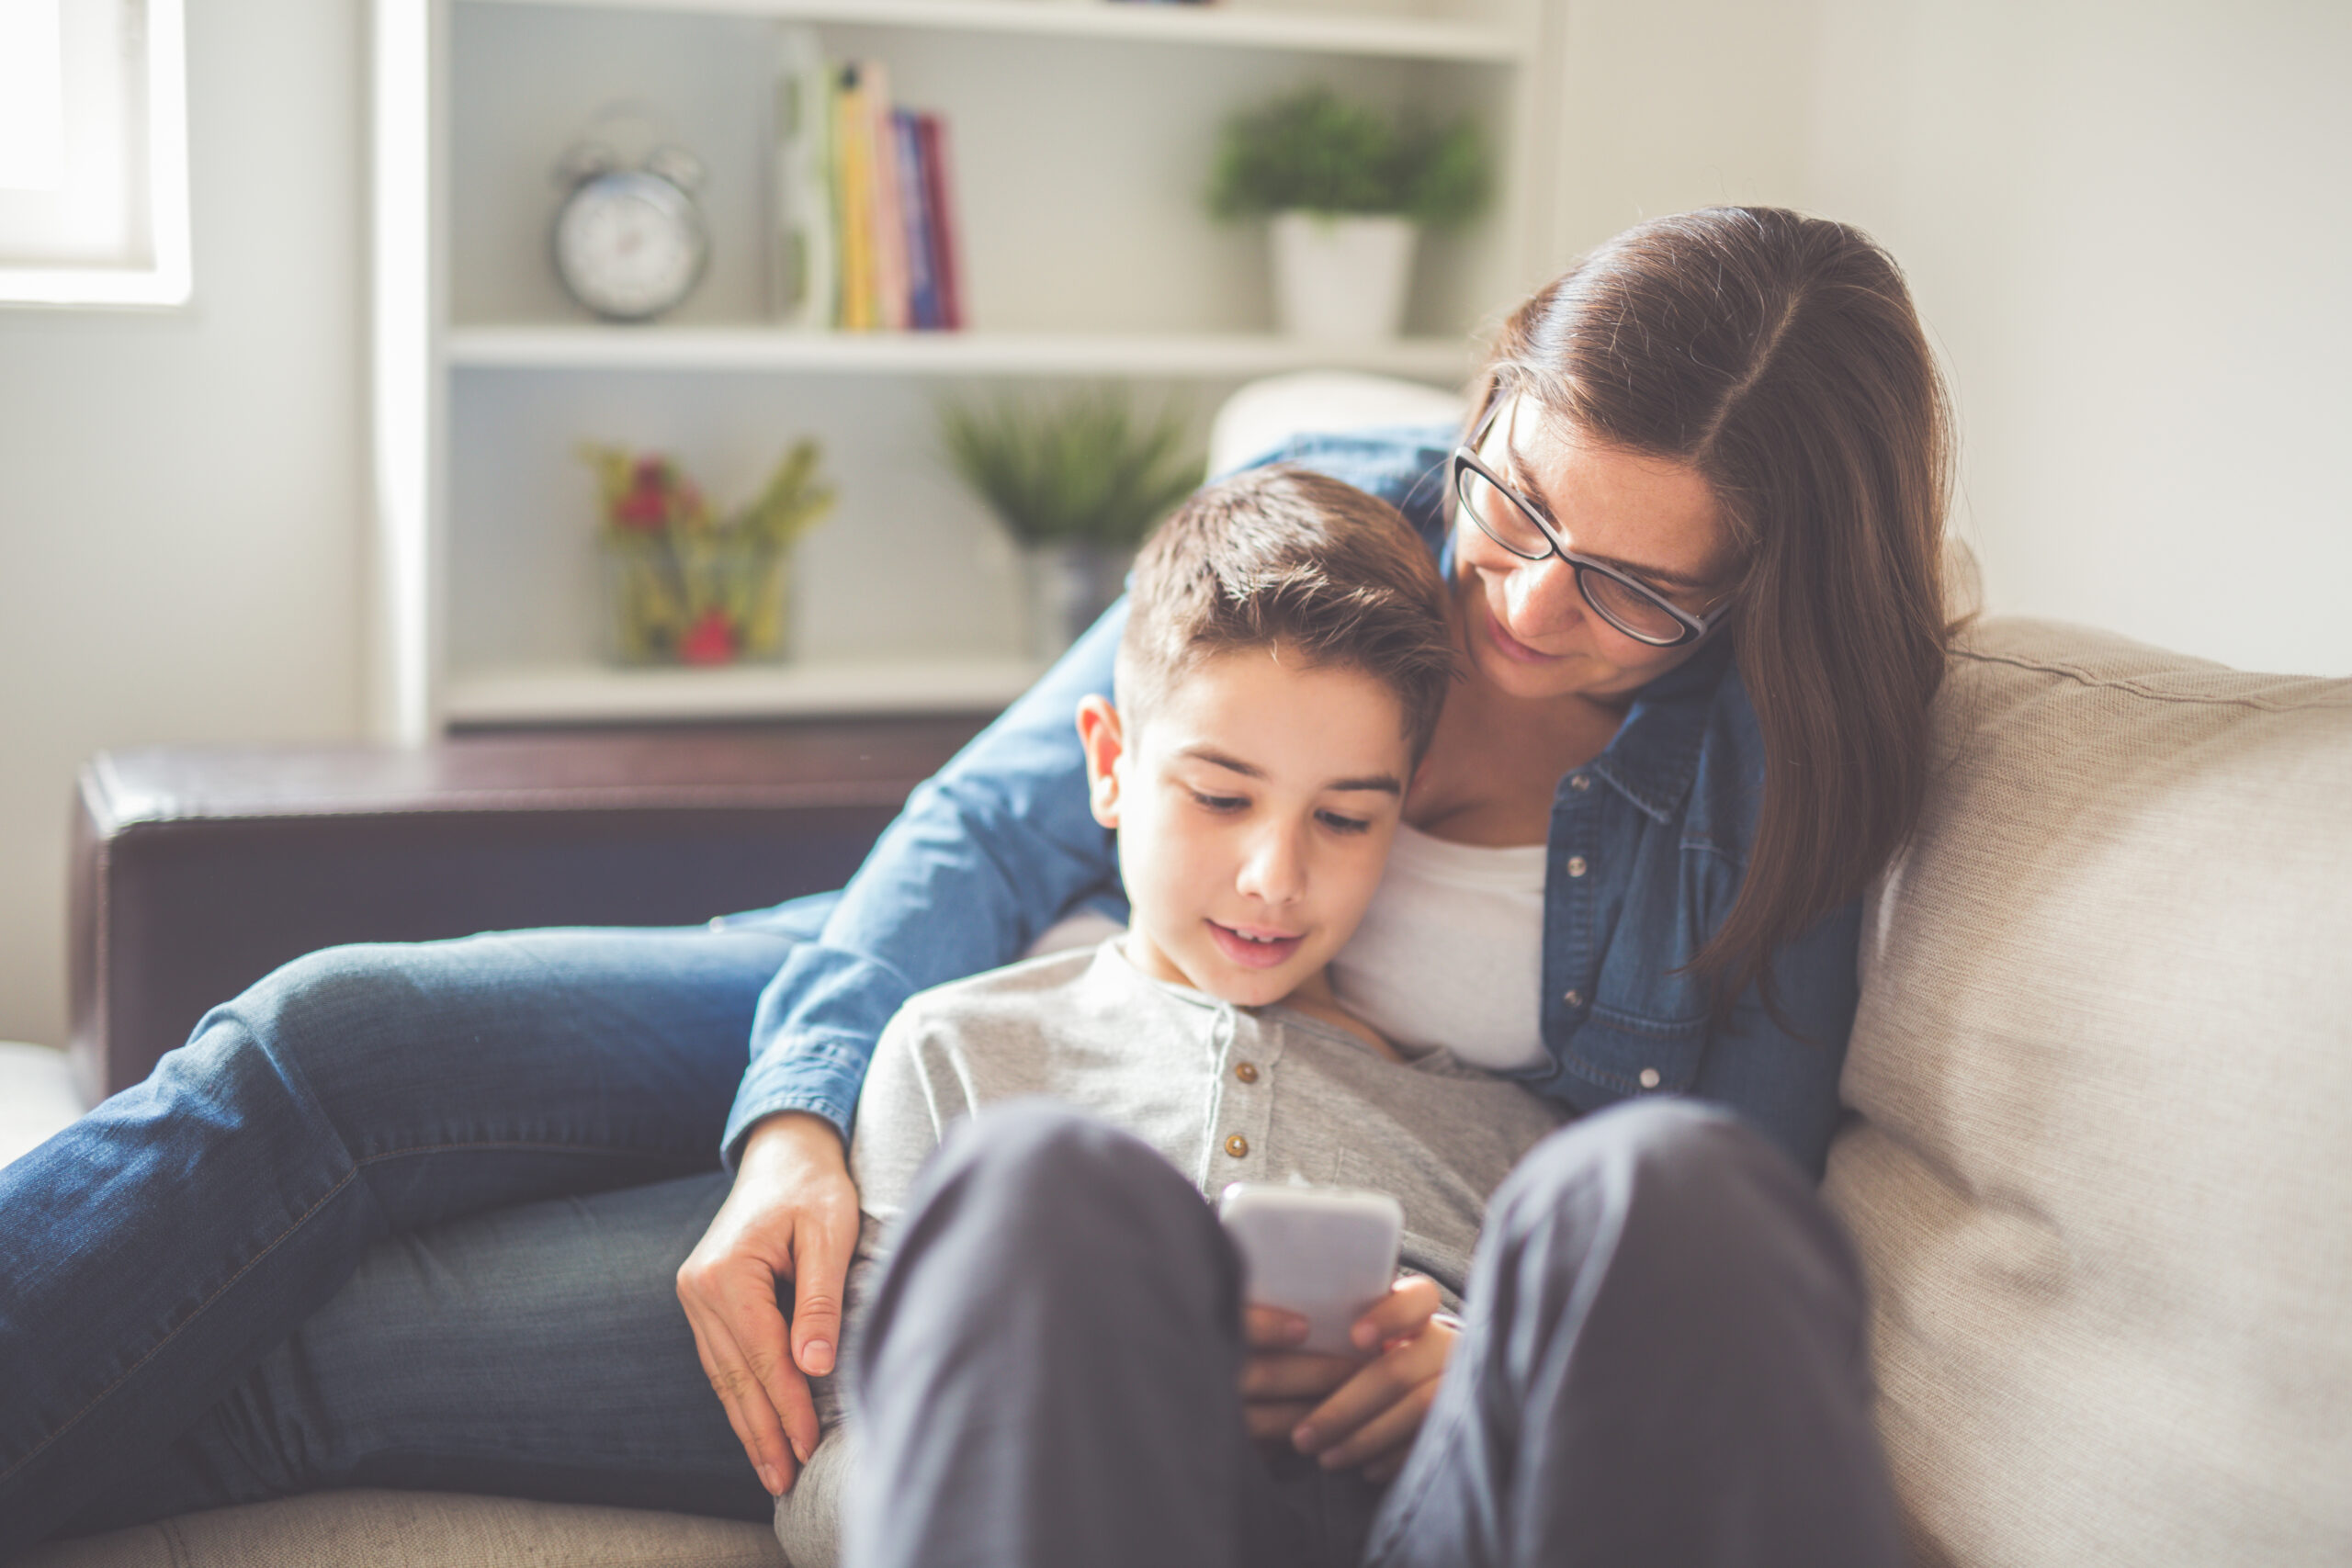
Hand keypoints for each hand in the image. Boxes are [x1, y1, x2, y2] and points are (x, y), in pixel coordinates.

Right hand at [676, 1110, 859, 1496]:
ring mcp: (695, 1296)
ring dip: (748, 1423)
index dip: (788, 1405)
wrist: (785, 1153)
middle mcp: (699, 1289)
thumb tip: (815, 1368)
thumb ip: (820, 1300)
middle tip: (786, 1480)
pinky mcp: (704, 1301)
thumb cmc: (814, 1187)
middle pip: (735, 1375)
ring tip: (772, 1470)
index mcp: (726, 1272)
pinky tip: (757, 1426)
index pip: (762, 1355)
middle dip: (763, 1430)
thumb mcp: (829, 1233)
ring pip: (722, 1375)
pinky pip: (721, 1359)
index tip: (811, 1445)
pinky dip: (740, 1395)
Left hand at [1239, 1278, 1456, 1483]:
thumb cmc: (1374, 1357)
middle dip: (1346, 1407)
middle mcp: (1446, 1345)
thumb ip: (1339, 1331)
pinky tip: (1364, 1470)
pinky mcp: (1465, 1421)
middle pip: (1399, 1370)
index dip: (1390, 1316)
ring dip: (1365, 1438)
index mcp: (1422, 1313)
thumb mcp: (1364, 1335)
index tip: (1355, 1337)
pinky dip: (1394, 1457)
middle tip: (1303, 1437)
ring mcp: (1460, 1383)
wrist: (1431, 1385)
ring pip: (1418, 1409)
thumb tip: (1285, 1341)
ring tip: (1324, 1459)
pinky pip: (1430, 1440)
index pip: (1418, 1299)